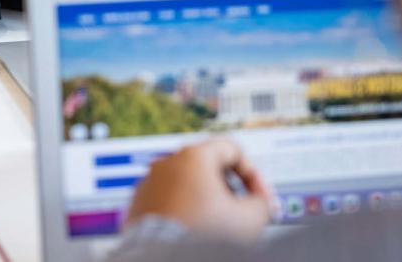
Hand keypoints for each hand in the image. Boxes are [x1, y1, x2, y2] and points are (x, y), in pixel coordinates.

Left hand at [127, 138, 272, 243]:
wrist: (165, 260)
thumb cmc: (204, 236)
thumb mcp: (249, 219)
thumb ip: (262, 203)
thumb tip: (260, 204)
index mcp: (194, 156)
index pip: (232, 150)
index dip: (253, 174)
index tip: (259, 198)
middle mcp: (168, 162)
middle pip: (208, 168)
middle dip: (229, 190)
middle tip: (240, 214)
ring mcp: (150, 182)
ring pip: (186, 186)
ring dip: (205, 202)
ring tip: (216, 228)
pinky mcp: (139, 204)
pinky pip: (167, 203)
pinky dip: (182, 214)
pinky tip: (193, 233)